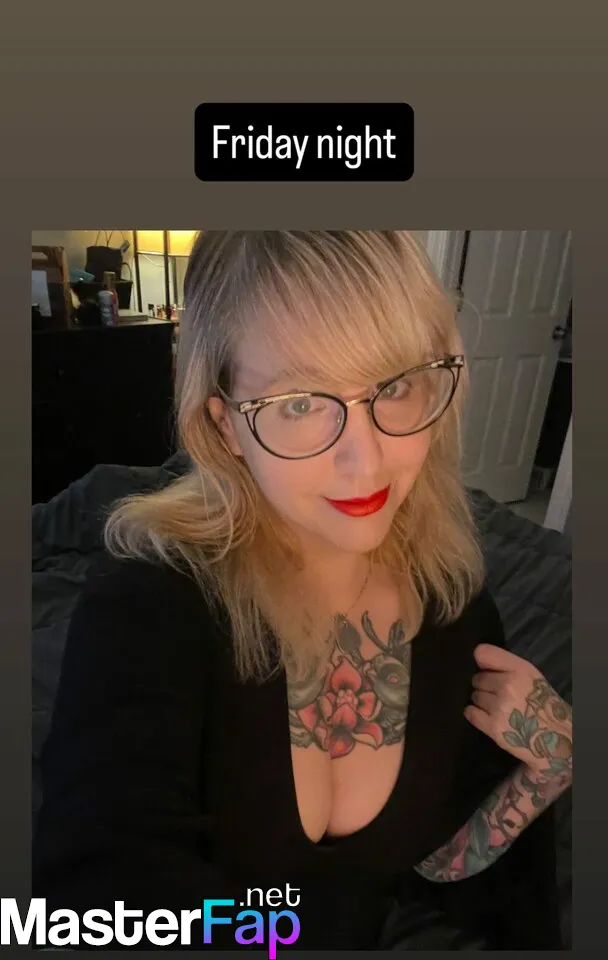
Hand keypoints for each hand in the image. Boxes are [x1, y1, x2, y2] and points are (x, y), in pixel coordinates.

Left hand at [465, 644, 571, 784]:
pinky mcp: (493, 727)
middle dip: (485, 686)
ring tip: (498, 708)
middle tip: (497, 695)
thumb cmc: (541, 702)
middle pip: (477, 678)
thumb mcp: (529, 675)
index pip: (484, 653)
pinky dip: (476, 714)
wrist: (555, 736)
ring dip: (482, 701)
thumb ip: (505, 664)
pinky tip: (488, 716)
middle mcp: (507, 685)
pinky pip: (470, 712)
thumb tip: (477, 659)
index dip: (482, 663)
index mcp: (519, 670)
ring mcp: (499, 707)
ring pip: (475, 696)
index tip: (487, 670)